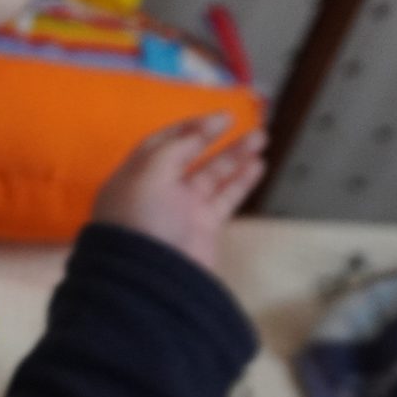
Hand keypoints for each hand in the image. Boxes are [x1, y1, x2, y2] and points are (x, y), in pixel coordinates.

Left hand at [91, 113, 266, 271]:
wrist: (149, 279)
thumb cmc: (141, 220)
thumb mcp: (149, 173)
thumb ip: (176, 147)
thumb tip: (200, 131)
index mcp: (135, 176)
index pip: (161, 144)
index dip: (189, 128)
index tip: (219, 118)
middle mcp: (157, 191)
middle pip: (189, 157)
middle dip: (215, 138)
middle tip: (242, 121)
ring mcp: (181, 211)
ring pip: (212, 175)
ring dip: (236, 156)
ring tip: (261, 138)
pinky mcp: (202, 228)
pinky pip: (225, 198)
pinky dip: (241, 182)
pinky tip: (258, 165)